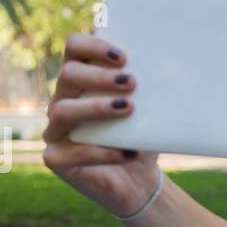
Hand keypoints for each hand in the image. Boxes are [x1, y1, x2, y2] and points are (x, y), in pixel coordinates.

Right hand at [42, 33, 162, 217]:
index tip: (125, 57)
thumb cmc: (141, 137)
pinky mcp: (55, 159)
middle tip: (132, 83)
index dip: (94, 46)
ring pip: (61, 110)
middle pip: (67, 74)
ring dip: (96, 107)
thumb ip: (148, 87)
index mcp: (80, 80)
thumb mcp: (147, 110)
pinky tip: (129, 153)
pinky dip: (103, 152)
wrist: (140, 180)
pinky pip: (71, 152)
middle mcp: (62, 100)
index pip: (75, 48)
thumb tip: (171, 67)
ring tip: (129, 109)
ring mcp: (54, 130)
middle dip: (99, 77)